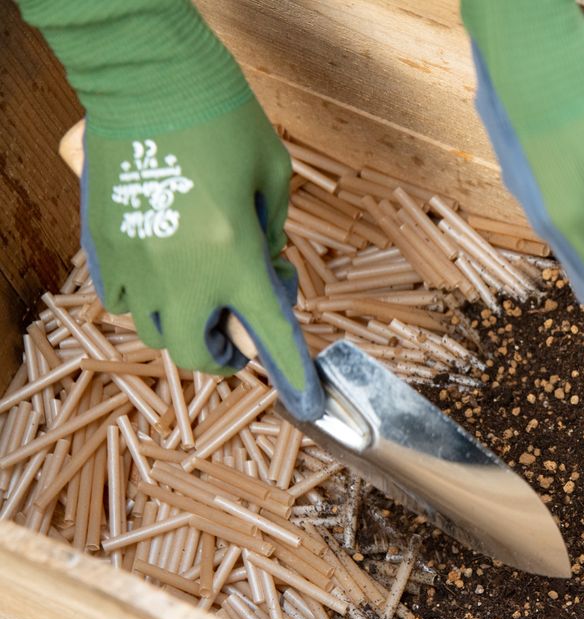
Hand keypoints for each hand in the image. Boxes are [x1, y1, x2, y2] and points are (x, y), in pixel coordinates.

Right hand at [17, 0, 321, 420]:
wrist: (150, 78)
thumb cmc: (225, 122)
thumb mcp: (273, 180)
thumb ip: (273, 236)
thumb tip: (267, 270)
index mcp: (236, 257)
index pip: (271, 335)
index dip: (294, 375)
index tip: (307, 402)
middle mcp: (184, 272)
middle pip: (198, 353)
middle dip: (224, 357)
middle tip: (237, 340)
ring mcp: (138, 263)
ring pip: (156, 331)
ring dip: (185, 326)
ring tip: (200, 298)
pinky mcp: (105, 245)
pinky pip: (122, 299)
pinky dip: (146, 301)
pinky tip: (164, 275)